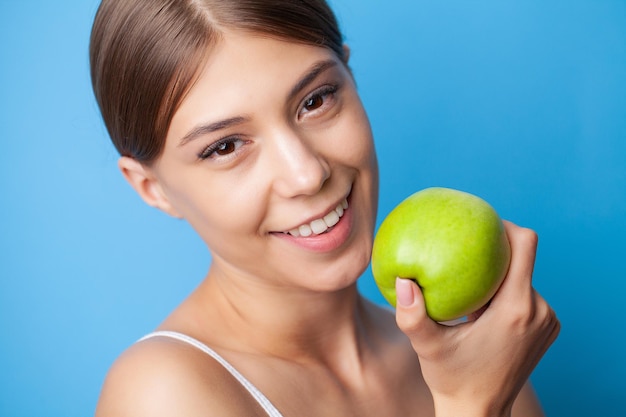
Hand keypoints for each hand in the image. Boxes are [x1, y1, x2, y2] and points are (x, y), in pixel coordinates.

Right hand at [395, 221, 559, 416]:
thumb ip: (411, 314)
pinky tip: (484, 302)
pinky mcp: (547, 328)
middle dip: (496, 252)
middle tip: (465, 249)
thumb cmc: (452, 378)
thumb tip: (401, 279)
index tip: (480, 225)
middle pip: (524, 258)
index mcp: (516, 309)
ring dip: (501, 275)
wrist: (480, 411)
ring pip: (525, 277)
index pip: (525, 244)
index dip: (506, 225)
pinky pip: (529, 295)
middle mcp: (539, 311)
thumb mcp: (427, 346)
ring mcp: (547, 321)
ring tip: (471, 281)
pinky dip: (508, 292)